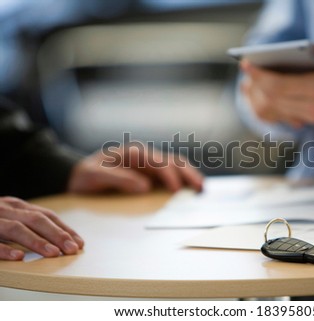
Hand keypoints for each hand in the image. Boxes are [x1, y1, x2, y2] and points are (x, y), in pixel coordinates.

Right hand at [0, 197, 83, 260]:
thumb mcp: (8, 216)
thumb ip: (28, 223)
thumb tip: (60, 240)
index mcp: (16, 206)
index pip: (46, 215)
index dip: (64, 229)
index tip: (79, 243)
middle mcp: (6, 209)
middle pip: (36, 220)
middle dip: (57, 235)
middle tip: (72, 249)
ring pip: (16, 228)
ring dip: (37, 241)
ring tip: (54, 253)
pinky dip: (5, 249)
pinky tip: (19, 256)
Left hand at [68, 146, 202, 193]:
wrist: (78, 174)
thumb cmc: (86, 175)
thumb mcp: (95, 176)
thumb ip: (119, 179)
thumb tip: (145, 187)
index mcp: (133, 154)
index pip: (157, 163)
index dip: (168, 175)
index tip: (175, 190)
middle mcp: (144, 156)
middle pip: (172, 161)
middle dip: (187, 173)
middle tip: (199, 188)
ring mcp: (149, 164)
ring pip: (176, 165)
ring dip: (190, 175)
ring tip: (202, 188)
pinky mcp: (151, 173)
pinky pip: (173, 173)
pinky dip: (184, 178)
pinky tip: (192, 187)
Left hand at [240, 42, 313, 126]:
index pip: (279, 86)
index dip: (260, 76)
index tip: (246, 64)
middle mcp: (312, 108)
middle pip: (272, 98)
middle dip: (256, 84)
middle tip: (247, 68)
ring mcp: (309, 116)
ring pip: (273, 109)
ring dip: (258, 95)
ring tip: (250, 79)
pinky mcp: (308, 119)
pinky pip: (280, 114)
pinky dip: (268, 102)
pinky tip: (262, 89)